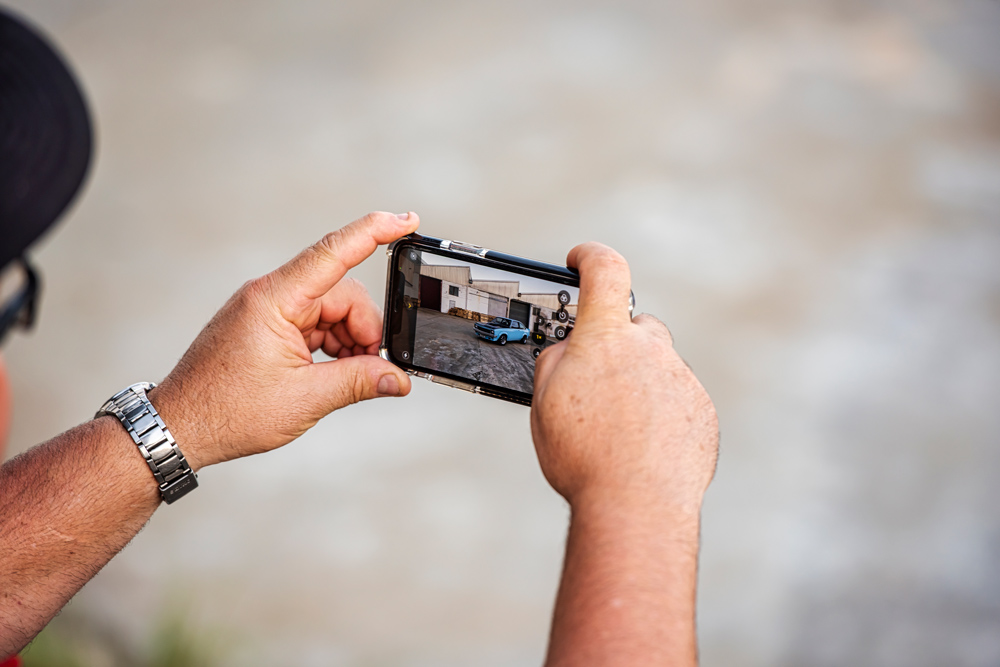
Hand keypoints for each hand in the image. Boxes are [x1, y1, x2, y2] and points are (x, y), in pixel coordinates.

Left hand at [150, 211, 418, 469]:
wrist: (181, 426)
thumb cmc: (227, 411)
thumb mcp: (304, 399)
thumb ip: (358, 382)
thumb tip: (398, 377)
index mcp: (274, 300)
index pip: (333, 252)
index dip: (375, 232)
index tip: (406, 220)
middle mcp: (270, 295)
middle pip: (341, 293)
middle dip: (364, 329)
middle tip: (368, 369)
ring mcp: (267, 309)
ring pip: (331, 309)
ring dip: (348, 340)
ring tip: (341, 377)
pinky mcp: (267, 324)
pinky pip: (314, 321)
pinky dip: (330, 344)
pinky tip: (327, 372)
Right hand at [530, 243, 718, 513]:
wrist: (637, 507)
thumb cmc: (582, 457)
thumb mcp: (543, 403)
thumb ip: (555, 361)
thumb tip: (568, 349)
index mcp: (605, 339)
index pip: (605, 270)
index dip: (590, 257)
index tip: (580, 260)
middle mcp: (649, 349)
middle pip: (631, 327)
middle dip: (613, 345)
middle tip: (591, 382)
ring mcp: (680, 379)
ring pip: (655, 367)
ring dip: (636, 384)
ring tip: (615, 430)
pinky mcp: (700, 410)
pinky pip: (676, 398)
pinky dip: (658, 412)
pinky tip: (640, 446)